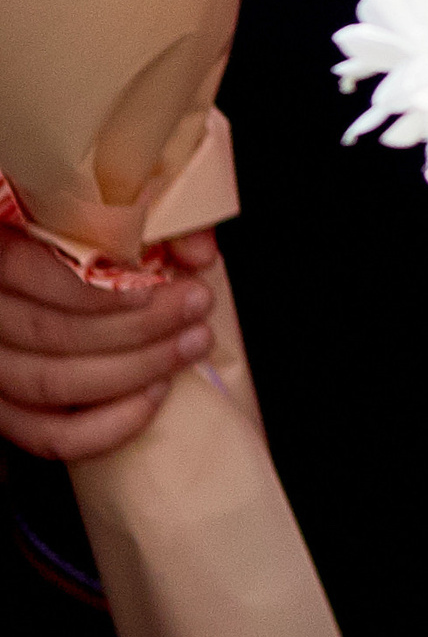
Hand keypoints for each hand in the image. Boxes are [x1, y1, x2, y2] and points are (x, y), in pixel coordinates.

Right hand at [0, 224, 217, 461]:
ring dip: (134, 370)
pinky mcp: (5, 408)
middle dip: (137, 327)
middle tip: (198, 307)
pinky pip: (46, 436)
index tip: (150, 287)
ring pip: (50, 385)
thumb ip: (146, 214)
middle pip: (48, 333)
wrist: (56, 271)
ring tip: (191, 344)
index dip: (86, 288)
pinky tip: (154, 396)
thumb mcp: (99, 199)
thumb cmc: (75, 222)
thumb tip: (198, 253)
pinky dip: (105, 427)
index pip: (20, 269)